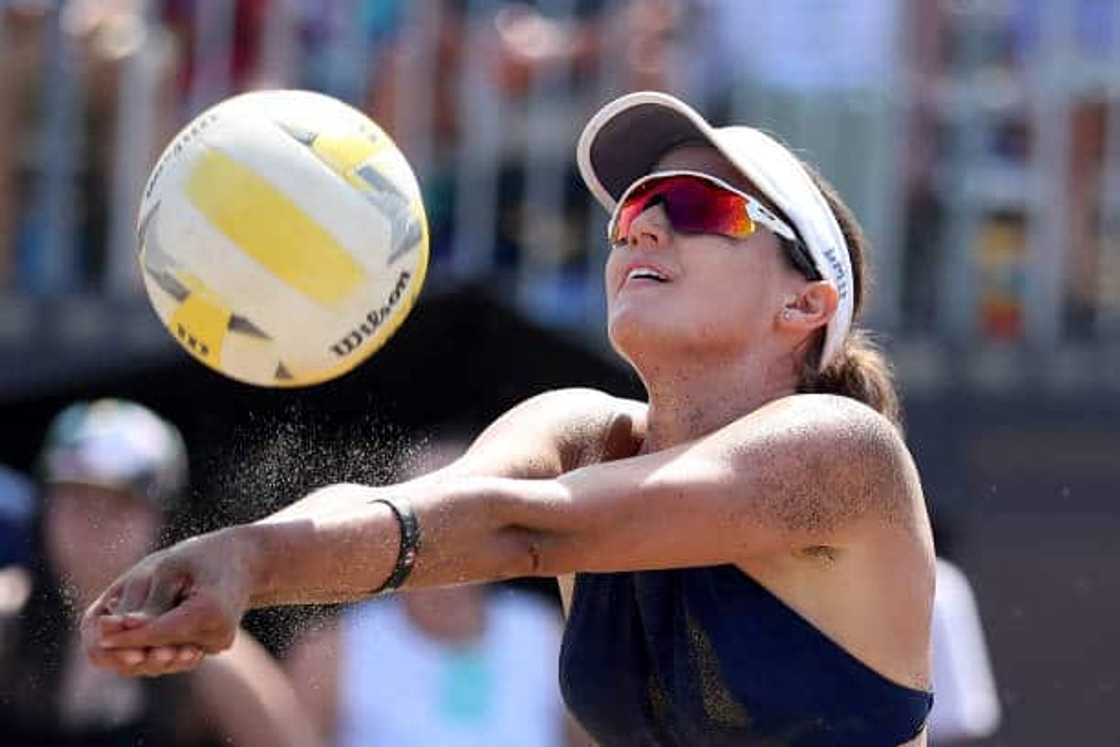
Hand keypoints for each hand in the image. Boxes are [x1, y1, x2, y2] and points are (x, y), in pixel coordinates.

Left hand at [80, 528, 254, 677]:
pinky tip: (137, 628)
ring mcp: (216, 645)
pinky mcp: (211, 647)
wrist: (243, 560)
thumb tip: (110, 633)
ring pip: (164, 657)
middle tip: (103, 629)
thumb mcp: (170, 567)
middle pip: (159, 653)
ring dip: (136, 646)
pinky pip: (174, 652)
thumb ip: (144, 602)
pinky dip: (152, 643)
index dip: (124, 634)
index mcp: (210, 612)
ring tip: (118, 627)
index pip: (156, 634)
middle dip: (126, 644)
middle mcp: (217, 636)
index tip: (100, 626)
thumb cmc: (202, 556)